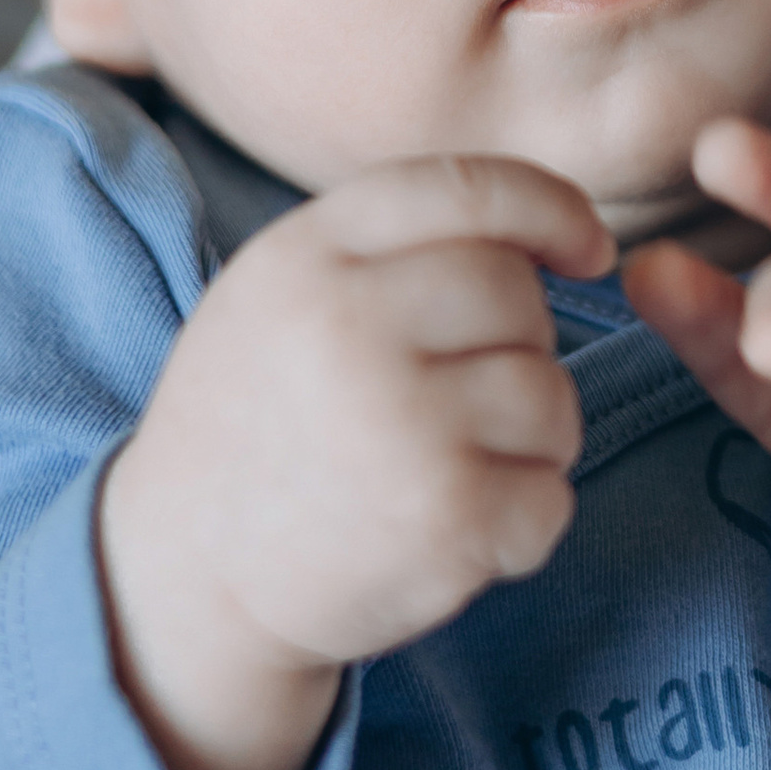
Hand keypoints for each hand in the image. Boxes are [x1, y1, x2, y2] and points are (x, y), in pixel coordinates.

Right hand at [101, 155, 612, 769]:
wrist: (184, 582)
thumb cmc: (259, 423)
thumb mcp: (284, 294)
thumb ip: (394, 246)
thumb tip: (555, 225)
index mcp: (309, 255)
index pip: (474, 187)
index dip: (553, 210)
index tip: (586, 250)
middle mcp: (351, 323)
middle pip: (518, 292)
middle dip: (516, 343)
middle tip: (457, 399)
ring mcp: (403, 420)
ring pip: (549, 395)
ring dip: (529, 440)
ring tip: (451, 467)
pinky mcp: (445, 514)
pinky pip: (551, 497)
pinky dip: (525, 522)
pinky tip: (458, 532)